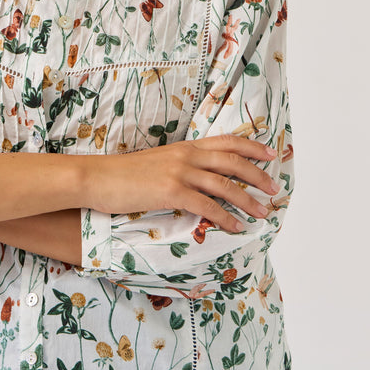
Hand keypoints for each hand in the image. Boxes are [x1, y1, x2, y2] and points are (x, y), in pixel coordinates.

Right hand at [85, 134, 279, 232]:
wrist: (96, 177)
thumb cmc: (121, 175)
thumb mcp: (155, 163)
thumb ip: (178, 167)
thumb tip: (195, 180)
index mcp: (183, 147)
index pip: (225, 141)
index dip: (251, 146)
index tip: (270, 154)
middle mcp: (186, 156)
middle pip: (232, 161)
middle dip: (257, 175)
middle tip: (274, 188)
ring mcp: (179, 173)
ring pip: (224, 185)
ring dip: (248, 200)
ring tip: (263, 212)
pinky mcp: (171, 192)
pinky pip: (207, 206)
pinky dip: (226, 218)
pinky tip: (236, 227)